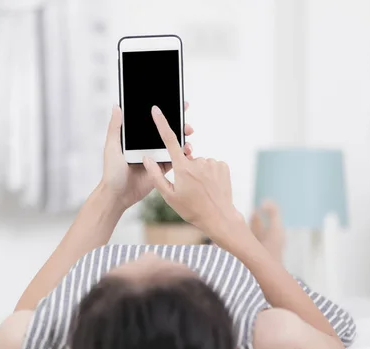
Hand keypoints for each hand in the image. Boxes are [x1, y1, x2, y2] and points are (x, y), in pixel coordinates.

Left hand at [101, 103, 194, 209]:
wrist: (118, 195)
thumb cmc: (111, 172)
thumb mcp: (112, 146)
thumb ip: (115, 127)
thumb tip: (117, 106)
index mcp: (137, 139)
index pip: (153, 123)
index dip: (165, 114)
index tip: (177, 104)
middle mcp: (147, 146)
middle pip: (166, 132)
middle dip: (179, 125)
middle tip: (187, 124)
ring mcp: (155, 157)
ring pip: (173, 145)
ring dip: (183, 139)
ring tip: (188, 135)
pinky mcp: (161, 169)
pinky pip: (175, 160)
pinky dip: (183, 155)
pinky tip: (188, 151)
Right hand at [142, 106, 242, 237]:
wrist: (218, 217)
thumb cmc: (191, 209)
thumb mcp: (168, 196)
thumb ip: (156, 175)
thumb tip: (147, 158)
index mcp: (182, 168)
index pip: (169, 140)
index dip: (162, 123)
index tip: (157, 110)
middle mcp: (197, 161)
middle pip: (185, 158)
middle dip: (184, 168)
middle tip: (188, 188)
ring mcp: (212, 163)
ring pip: (198, 162)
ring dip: (197, 172)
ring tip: (200, 189)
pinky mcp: (222, 166)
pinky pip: (210, 165)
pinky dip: (209, 173)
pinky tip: (210, 186)